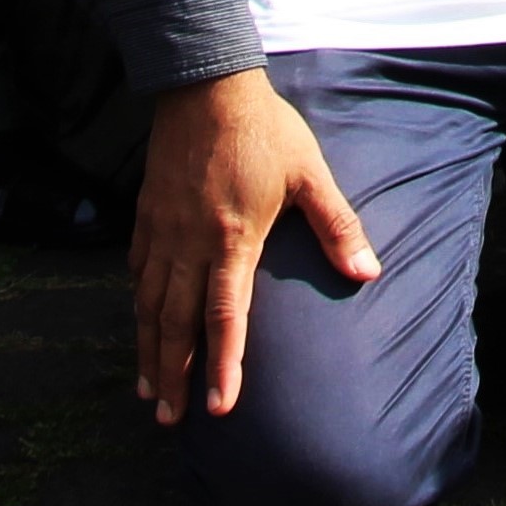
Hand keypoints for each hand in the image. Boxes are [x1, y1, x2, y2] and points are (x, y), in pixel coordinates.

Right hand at [131, 70, 377, 426]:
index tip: (218, 408)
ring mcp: (163, 230)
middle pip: (176, 324)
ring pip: (149, 304)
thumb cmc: (265, 130)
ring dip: (148, 350)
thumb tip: (368, 272)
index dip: (223, 366)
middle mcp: (190, 244)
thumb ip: (337, 226)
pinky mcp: (146, 214)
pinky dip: (137, 304)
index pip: (224, 318)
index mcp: (232, 239)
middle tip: (169, 419)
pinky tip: (140, 321)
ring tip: (148, 390)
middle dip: (173, 376)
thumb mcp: (310, 174)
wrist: (206, 85)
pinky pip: (137, 269)